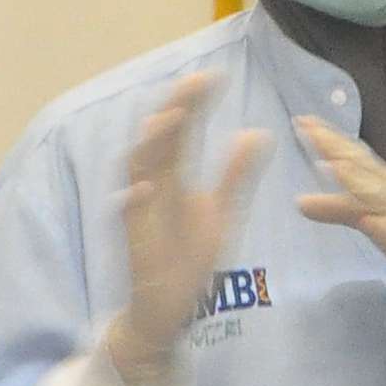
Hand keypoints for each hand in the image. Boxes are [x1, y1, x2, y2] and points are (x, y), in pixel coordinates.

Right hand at [104, 74, 268, 385]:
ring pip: (137, 169)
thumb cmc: (189, 259)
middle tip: (195, 84)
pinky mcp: (135, 241)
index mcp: (175, 177)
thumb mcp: (222, 213)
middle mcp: (153, 186)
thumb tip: (257, 133)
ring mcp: (140, 211)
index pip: (182, 130)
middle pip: (159, 139)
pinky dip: (135, 199)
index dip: (194, 102)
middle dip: (174, 109)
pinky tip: (147, 185)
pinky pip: (129, 217)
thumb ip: (236, 174)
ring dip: (151, 145)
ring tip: (171, 120)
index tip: (213, 76)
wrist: (168, 309)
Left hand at [292, 117, 385, 367]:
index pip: (356, 157)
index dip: (331, 139)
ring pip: (385, 197)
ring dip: (360, 181)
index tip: (303, 120)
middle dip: (339, 148)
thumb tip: (299, 201)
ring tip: (333, 166)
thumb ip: (339, 210)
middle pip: (367, 169)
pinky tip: (373, 222)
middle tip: (308, 128)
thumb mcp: (373, 222)